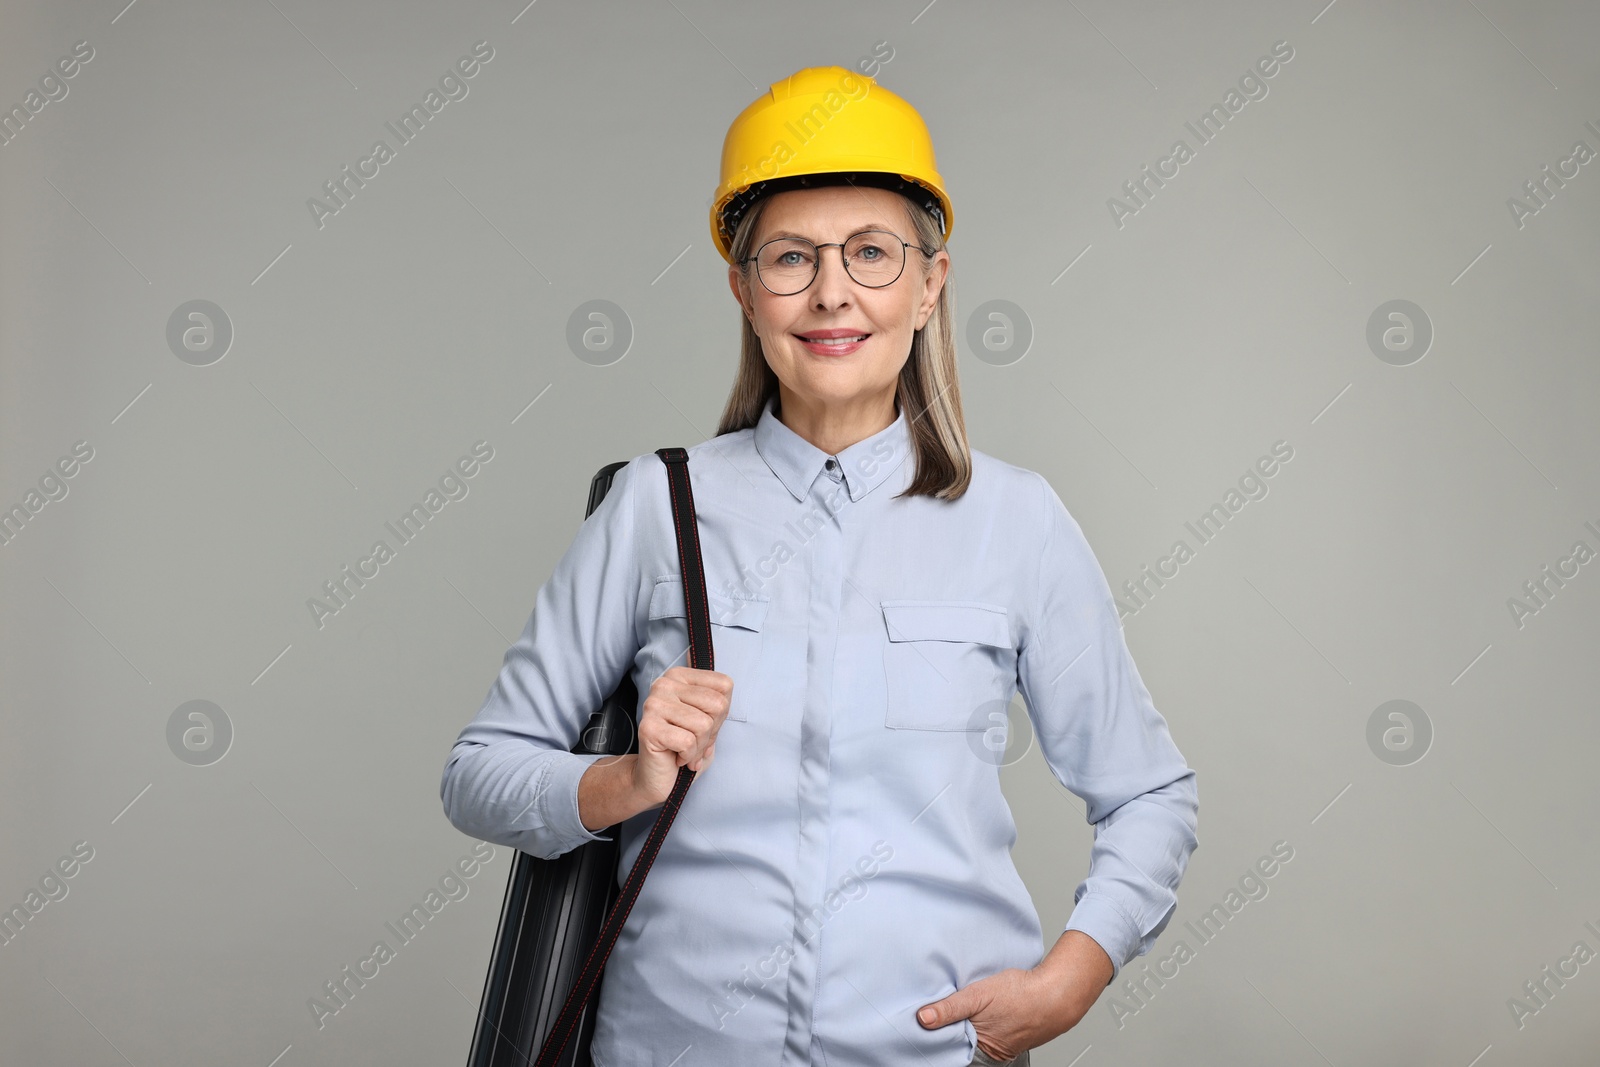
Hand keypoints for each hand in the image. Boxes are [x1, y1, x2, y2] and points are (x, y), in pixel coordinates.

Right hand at [632, 665, 732, 804]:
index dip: (722, 714)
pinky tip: (677, 757)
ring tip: (685, 750)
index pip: (724, 686)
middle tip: (694, 742)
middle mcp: (664, 684)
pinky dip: (688, 756)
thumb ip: (718, 704)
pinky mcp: (649, 727)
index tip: (704, 727)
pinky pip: (688, 741)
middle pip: (717, 704)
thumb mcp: (710, 721)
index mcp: (679, 676)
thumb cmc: (685, 748)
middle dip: (712, 732)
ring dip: (699, 746)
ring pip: (704, 724)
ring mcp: (654, 704)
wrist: (657, 777)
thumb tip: (723, 701)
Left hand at [915, 931, 1112, 1060]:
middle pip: (961, 1044)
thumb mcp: (978, 995)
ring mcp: (1002, 1046)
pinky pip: (989, 1034)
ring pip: (975, 1038)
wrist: (1056, 994)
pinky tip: (984, 1012)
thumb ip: (950, 1008)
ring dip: (968, 1025)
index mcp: (981, 1048)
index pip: (950, 1049)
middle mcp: (991, 1052)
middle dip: (952, 1030)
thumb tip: (923, 1018)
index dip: (938, 1035)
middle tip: (946, 1012)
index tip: (926, 1023)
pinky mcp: (1011, 1037)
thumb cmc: (1021, 995)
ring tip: (969, 1009)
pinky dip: (982, 1024)